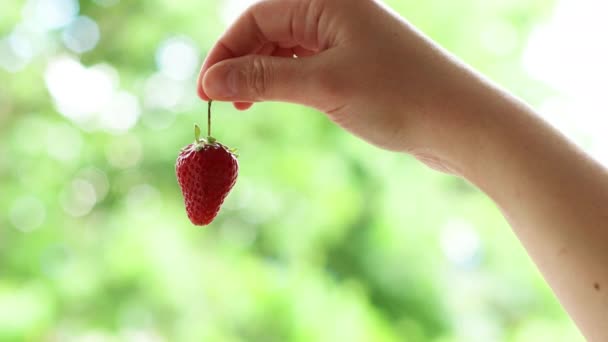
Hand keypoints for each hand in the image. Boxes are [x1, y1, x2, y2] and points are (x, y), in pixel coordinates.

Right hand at [197, 0, 486, 170]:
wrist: (459, 123)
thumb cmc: (398, 96)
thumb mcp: (323, 86)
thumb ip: (263, 79)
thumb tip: (211, 80)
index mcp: (327, 1)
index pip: (257, 17)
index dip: (226, 52)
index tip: (207, 90)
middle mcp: (335, 13)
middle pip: (268, 31)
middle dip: (241, 64)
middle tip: (223, 102)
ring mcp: (346, 39)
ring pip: (286, 50)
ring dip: (261, 75)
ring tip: (245, 105)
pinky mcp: (355, 65)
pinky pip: (307, 66)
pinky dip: (285, 83)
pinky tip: (277, 100)